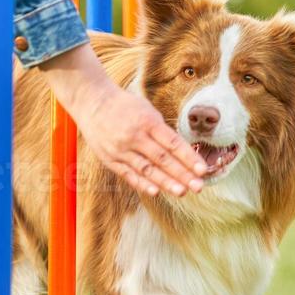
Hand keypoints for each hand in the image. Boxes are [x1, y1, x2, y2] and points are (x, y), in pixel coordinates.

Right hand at [39, 44, 206, 196]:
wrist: (92, 102)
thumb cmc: (125, 106)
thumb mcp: (147, 110)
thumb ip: (162, 130)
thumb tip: (181, 151)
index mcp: (147, 121)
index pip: (172, 143)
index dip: (188, 158)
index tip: (202, 170)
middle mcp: (135, 136)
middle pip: (162, 159)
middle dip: (182, 174)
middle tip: (198, 187)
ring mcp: (121, 149)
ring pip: (147, 169)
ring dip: (165, 182)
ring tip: (182, 192)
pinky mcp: (110, 159)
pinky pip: (128, 174)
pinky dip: (142, 184)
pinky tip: (156, 192)